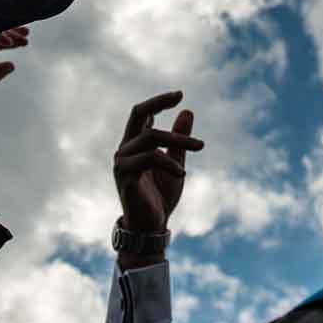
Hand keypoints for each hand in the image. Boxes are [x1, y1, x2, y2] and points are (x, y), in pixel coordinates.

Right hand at [113, 91, 203, 261]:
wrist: (149, 227)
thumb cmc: (160, 196)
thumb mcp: (175, 162)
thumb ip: (179, 140)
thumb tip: (187, 111)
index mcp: (134, 144)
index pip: (141, 113)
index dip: (159, 101)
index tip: (180, 95)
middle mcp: (125, 148)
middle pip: (138, 113)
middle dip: (158, 102)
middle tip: (181, 97)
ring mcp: (122, 161)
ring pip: (151, 136)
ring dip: (179, 139)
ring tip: (200, 147)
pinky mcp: (125, 175)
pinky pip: (149, 158)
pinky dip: (169, 162)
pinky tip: (182, 172)